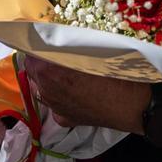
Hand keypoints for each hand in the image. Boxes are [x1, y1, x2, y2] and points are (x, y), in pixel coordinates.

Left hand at [25, 56, 150, 132]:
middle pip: (32, 73)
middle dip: (41, 64)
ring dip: (48, 82)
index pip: (29, 55)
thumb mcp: (89, 51)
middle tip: (56, 59)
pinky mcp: (63, 119)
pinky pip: (55, 105)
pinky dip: (61, 98)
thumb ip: (66, 48)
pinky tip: (75, 95)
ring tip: (66, 76)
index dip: (36, 48)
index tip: (44, 44)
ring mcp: (54, 108)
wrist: (132, 104)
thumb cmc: (113, 72)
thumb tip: (54, 42)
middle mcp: (46, 91)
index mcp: (49, 71)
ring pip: (42, 90)